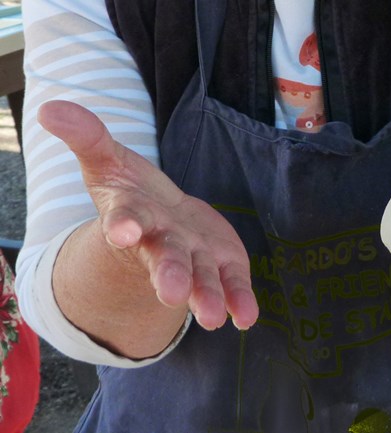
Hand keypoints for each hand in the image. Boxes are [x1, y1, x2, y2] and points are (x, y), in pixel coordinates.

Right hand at [38, 101, 258, 331]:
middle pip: (166, 258)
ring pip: (199, 278)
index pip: (127, 220)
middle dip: (169, 274)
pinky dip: (239, 300)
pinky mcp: (222, 264)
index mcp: (134, 217)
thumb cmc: (133, 193)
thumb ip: (87, 137)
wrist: (165, 220)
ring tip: (213, 318)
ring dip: (204, 296)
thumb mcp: (109, 161)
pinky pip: (231, 283)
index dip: (123, 225)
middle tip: (171, 293)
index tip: (121, 232)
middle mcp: (163, 243)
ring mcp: (194, 257)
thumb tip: (49, 108)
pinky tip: (246, 318)